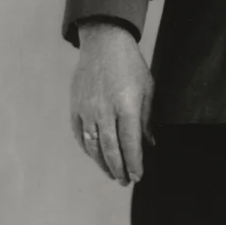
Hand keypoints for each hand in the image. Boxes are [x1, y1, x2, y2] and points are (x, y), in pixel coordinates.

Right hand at [70, 21, 154, 184]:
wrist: (104, 43)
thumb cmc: (131, 65)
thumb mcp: (147, 88)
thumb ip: (147, 118)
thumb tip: (149, 144)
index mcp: (127, 105)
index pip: (131, 143)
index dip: (134, 163)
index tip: (137, 176)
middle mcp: (105, 110)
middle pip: (111, 149)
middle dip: (119, 169)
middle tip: (124, 181)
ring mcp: (88, 109)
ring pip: (93, 146)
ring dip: (102, 164)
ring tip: (112, 174)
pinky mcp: (76, 107)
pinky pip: (80, 135)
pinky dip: (88, 149)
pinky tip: (96, 156)